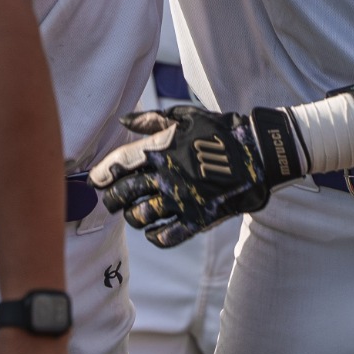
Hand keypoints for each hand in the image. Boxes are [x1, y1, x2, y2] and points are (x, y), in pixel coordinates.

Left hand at [87, 106, 299, 246]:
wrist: (257, 154)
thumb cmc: (220, 132)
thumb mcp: (186, 117)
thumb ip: (153, 120)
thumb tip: (123, 120)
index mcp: (162, 148)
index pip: (120, 163)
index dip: (102, 173)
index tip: (96, 180)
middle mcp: (167, 175)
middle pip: (124, 193)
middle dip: (112, 199)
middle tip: (111, 201)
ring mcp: (182, 199)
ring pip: (141, 217)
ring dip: (132, 217)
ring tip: (133, 214)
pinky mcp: (197, 218)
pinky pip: (167, 236)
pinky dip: (155, 237)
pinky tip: (153, 232)